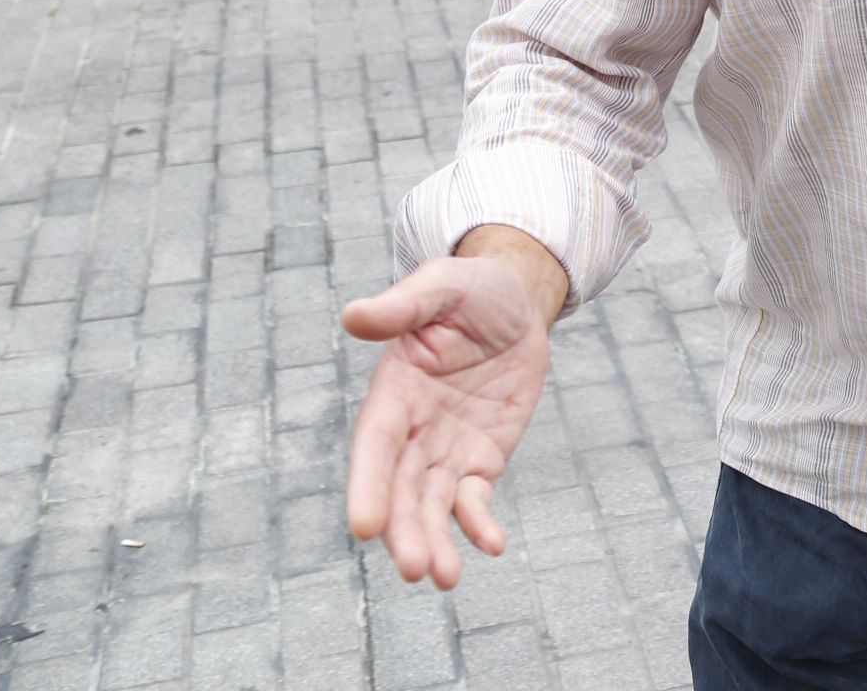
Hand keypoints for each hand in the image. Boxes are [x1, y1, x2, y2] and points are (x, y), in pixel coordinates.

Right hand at [342, 235, 567, 586]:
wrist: (513, 302)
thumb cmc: (469, 289)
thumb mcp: (441, 287)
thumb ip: (402, 307)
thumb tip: (353, 315)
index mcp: (394, 392)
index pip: (375, 445)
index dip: (368, 484)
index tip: (363, 527)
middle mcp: (413, 429)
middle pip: (402, 488)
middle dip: (405, 530)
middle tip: (413, 570)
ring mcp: (446, 448)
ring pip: (434, 505)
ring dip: (436, 541)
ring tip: (444, 578)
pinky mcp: (481, 459)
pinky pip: (475, 500)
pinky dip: (479, 524)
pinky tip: (491, 544)